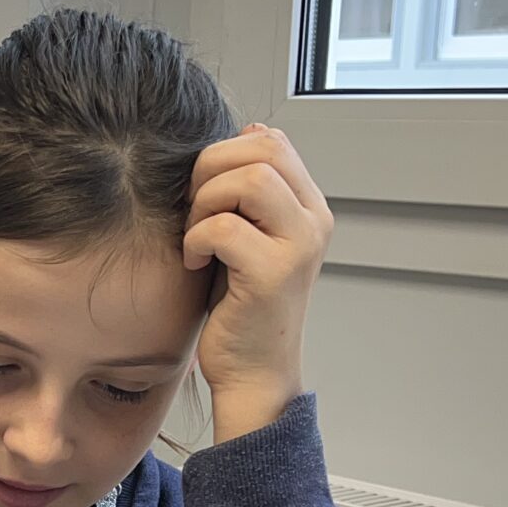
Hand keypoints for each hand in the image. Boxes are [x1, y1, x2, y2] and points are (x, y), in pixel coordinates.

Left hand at [183, 125, 334, 443]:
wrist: (252, 373)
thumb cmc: (239, 308)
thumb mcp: (245, 238)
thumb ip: (247, 191)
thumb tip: (246, 133)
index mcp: (308, 208)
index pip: (272, 141)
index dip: (225, 153)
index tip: (203, 193)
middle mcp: (314, 221)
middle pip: (264, 149)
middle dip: (211, 170)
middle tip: (193, 210)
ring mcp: (299, 246)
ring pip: (250, 179)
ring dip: (206, 202)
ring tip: (196, 237)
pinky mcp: (274, 274)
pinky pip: (225, 227)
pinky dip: (197, 238)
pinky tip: (194, 262)